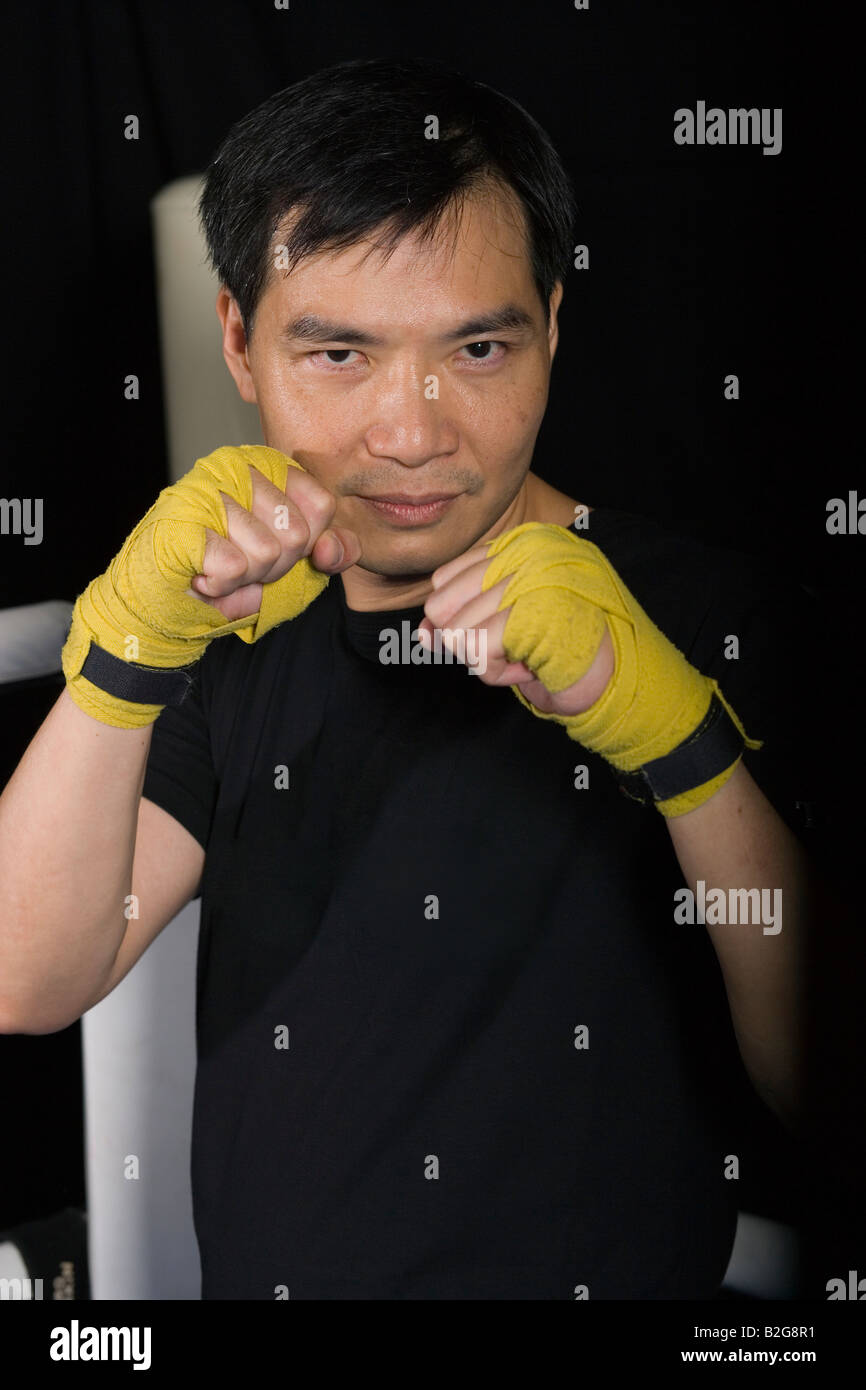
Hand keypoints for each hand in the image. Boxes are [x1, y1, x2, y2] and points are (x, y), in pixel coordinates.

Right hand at [188, 455, 359, 623]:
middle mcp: (238, 465)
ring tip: (220, 566)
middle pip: (296, 533)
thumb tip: (331, 548)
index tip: (275, 547)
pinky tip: (203, 574)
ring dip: (246, 576)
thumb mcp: (293, 562)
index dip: (306, 543)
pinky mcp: (183, 519)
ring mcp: (207, 488)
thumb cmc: (231, 573)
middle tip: (242, 561)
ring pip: (267, 552)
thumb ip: (330, 550)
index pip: (321, 505)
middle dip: (275, 566)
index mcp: (269, 466)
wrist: (169, 599)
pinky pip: (234, 566)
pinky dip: (221, 584)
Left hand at [418, 536, 614, 715]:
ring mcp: (532, 578)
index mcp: (521, 542)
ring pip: (456, 633)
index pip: (445, 579)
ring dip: (488, 660)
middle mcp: (525, 550)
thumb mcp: (503, 624)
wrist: (615, 678)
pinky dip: (497, 673)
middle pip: (442, 606)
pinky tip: (530, 666)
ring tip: (528, 654)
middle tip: (516, 645)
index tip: (504, 629)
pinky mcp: (534, 611)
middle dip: (472, 642)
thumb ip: (459, 618)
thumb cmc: (559, 649)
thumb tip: (421, 632)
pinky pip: (476, 653)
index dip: (460, 619)